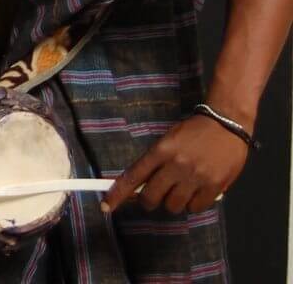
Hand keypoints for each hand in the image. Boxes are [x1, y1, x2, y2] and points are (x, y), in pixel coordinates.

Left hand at [103, 113, 249, 213]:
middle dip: (149, 201)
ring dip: (173, 203)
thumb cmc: (193, 132)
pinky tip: (196, 193)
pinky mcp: (214, 186)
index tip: (106, 206)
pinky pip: (196, 208)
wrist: (225, 124)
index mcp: (160, 151)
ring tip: (180, 191)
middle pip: (151, 197)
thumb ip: (154, 163)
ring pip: (173, 206)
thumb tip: (139, 186)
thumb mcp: (168, 140)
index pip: (133, 176)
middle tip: (155, 197)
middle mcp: (175, 165)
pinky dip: (193, 205)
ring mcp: (196, 177)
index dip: (118, 194)